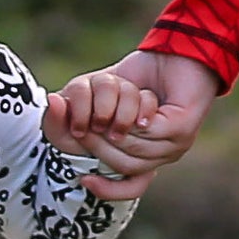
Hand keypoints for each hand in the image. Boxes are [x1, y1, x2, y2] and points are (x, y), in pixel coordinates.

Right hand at [44, 47, 221, 200]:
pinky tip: (130, 101)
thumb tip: (54, 102)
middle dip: (97, 147)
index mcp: (150, 152)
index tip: (85, 180)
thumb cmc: (141, 72)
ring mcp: (178, 144)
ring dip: (113, 124)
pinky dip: (133, 114)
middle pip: (125, 166)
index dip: (109, 191)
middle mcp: (165, 153)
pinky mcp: (184, 128)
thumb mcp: (105, 92)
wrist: (177, 48)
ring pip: (133, 147)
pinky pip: (148, 131)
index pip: (133, 185)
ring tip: (101, 112)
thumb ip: (83, 107)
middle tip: (81, 129)